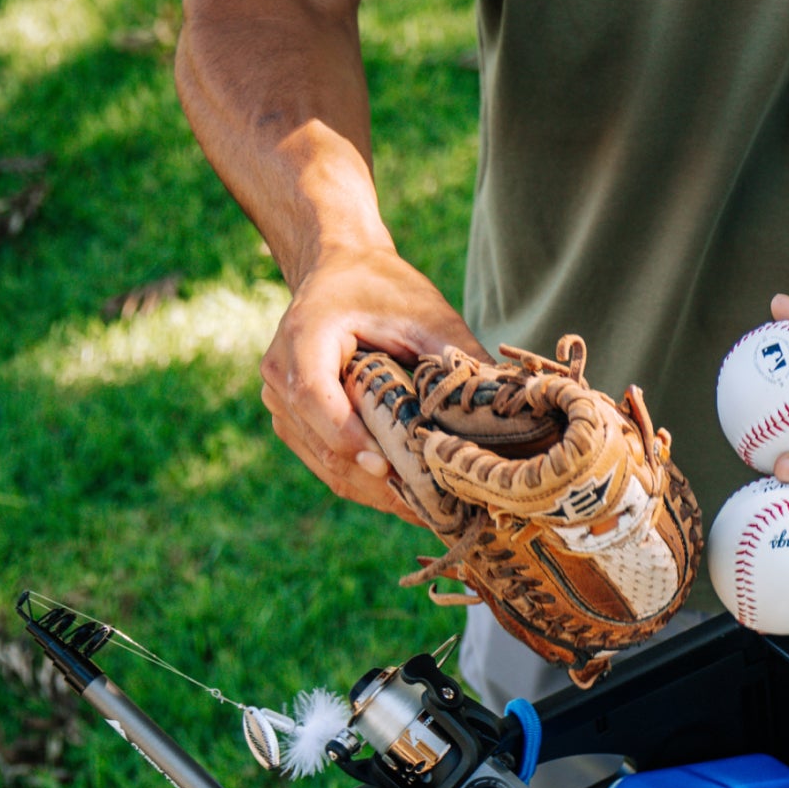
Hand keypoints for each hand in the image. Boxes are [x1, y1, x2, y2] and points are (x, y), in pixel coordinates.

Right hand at [260, 245, 485, 521]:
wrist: (339, 271)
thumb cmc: (383, 288)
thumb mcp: (426, 312)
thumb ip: (457, 354)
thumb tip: (509, 400)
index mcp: (303, 339)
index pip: (315, 399)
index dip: (349, 438)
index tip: (386, 467)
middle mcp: (280, 377)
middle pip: (324, 445)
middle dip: (379, 482)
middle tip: (436, 512)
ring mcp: (282, 406)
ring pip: (327, 467)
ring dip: (378, 494)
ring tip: (433, 516)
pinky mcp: (296, 426)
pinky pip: (329, 466)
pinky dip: (369, 487)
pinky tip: (413, 502)